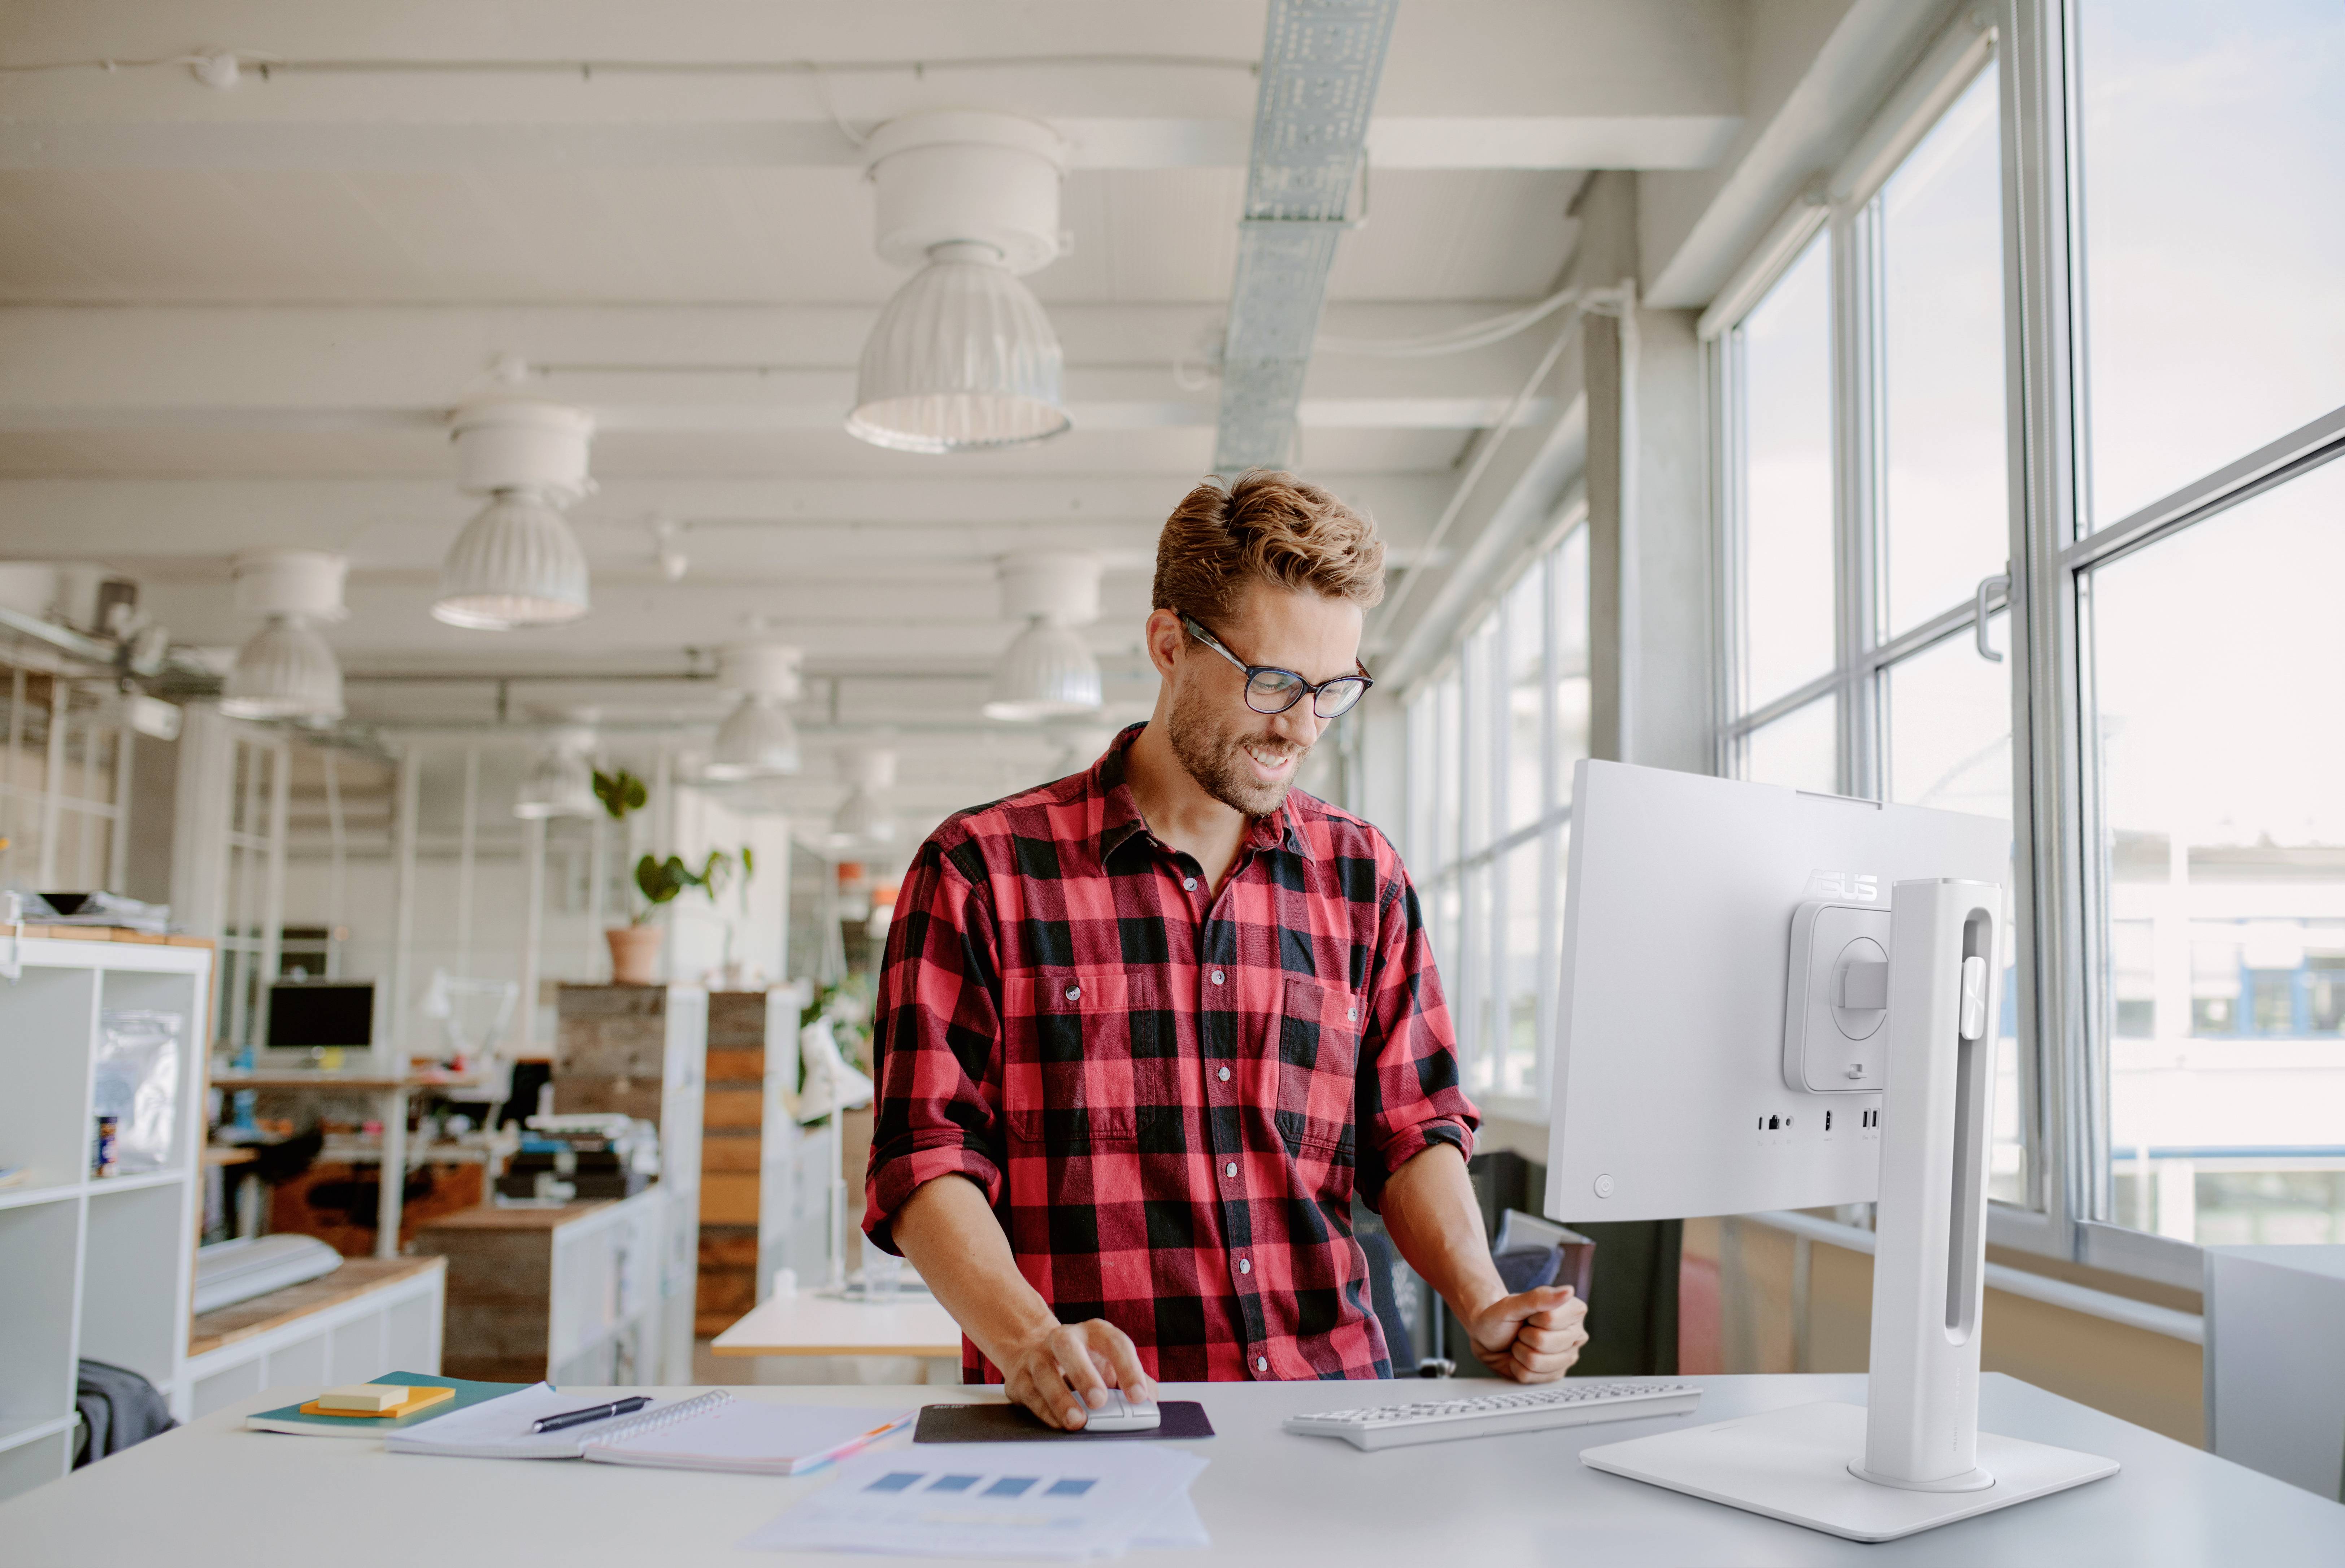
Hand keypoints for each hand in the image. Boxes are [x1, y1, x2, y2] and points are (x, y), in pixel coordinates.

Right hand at [999, 1318, 1155, 1430]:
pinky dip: (1044, 1410)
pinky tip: (1057, 1423)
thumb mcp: (1111, 1366)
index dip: (1128, 1369)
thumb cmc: (1085, 1363)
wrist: (1035, 1354)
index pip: (1115, 1343)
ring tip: (1076, 1421)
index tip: (1138, 1396)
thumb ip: (1134, 1381)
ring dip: (1060, 1398)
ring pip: (1044, 1371)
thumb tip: (1150, 1403)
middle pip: (1070, 1348)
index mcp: (1095, 1333)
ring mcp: (1038, 1355)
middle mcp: (1065, 1338)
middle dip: (1085, 1374)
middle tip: (1099, 1401)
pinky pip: (1030, 1392)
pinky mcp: (1019, 1376)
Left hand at [1464, 1284, 1588, 1382]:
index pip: (1550, 1320)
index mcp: (1573, 1311)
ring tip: (1521, 1343)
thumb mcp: (1513, 1303)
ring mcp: (1567, 1357)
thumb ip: (1539, 1297)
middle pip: (1544, 1342)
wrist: (1489, 1337)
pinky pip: (1530, 1376)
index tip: (1528, 1315)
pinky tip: (1520, 1357)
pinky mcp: (1555, 1375)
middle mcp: (1575, 1335)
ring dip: (1519, 1352)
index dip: (1532, 1318)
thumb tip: (1568, 1291)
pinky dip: (1517, 1366)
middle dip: (1524, 1335)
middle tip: (1522, 1330)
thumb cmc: (1502, 1317)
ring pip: (1537, 1362)